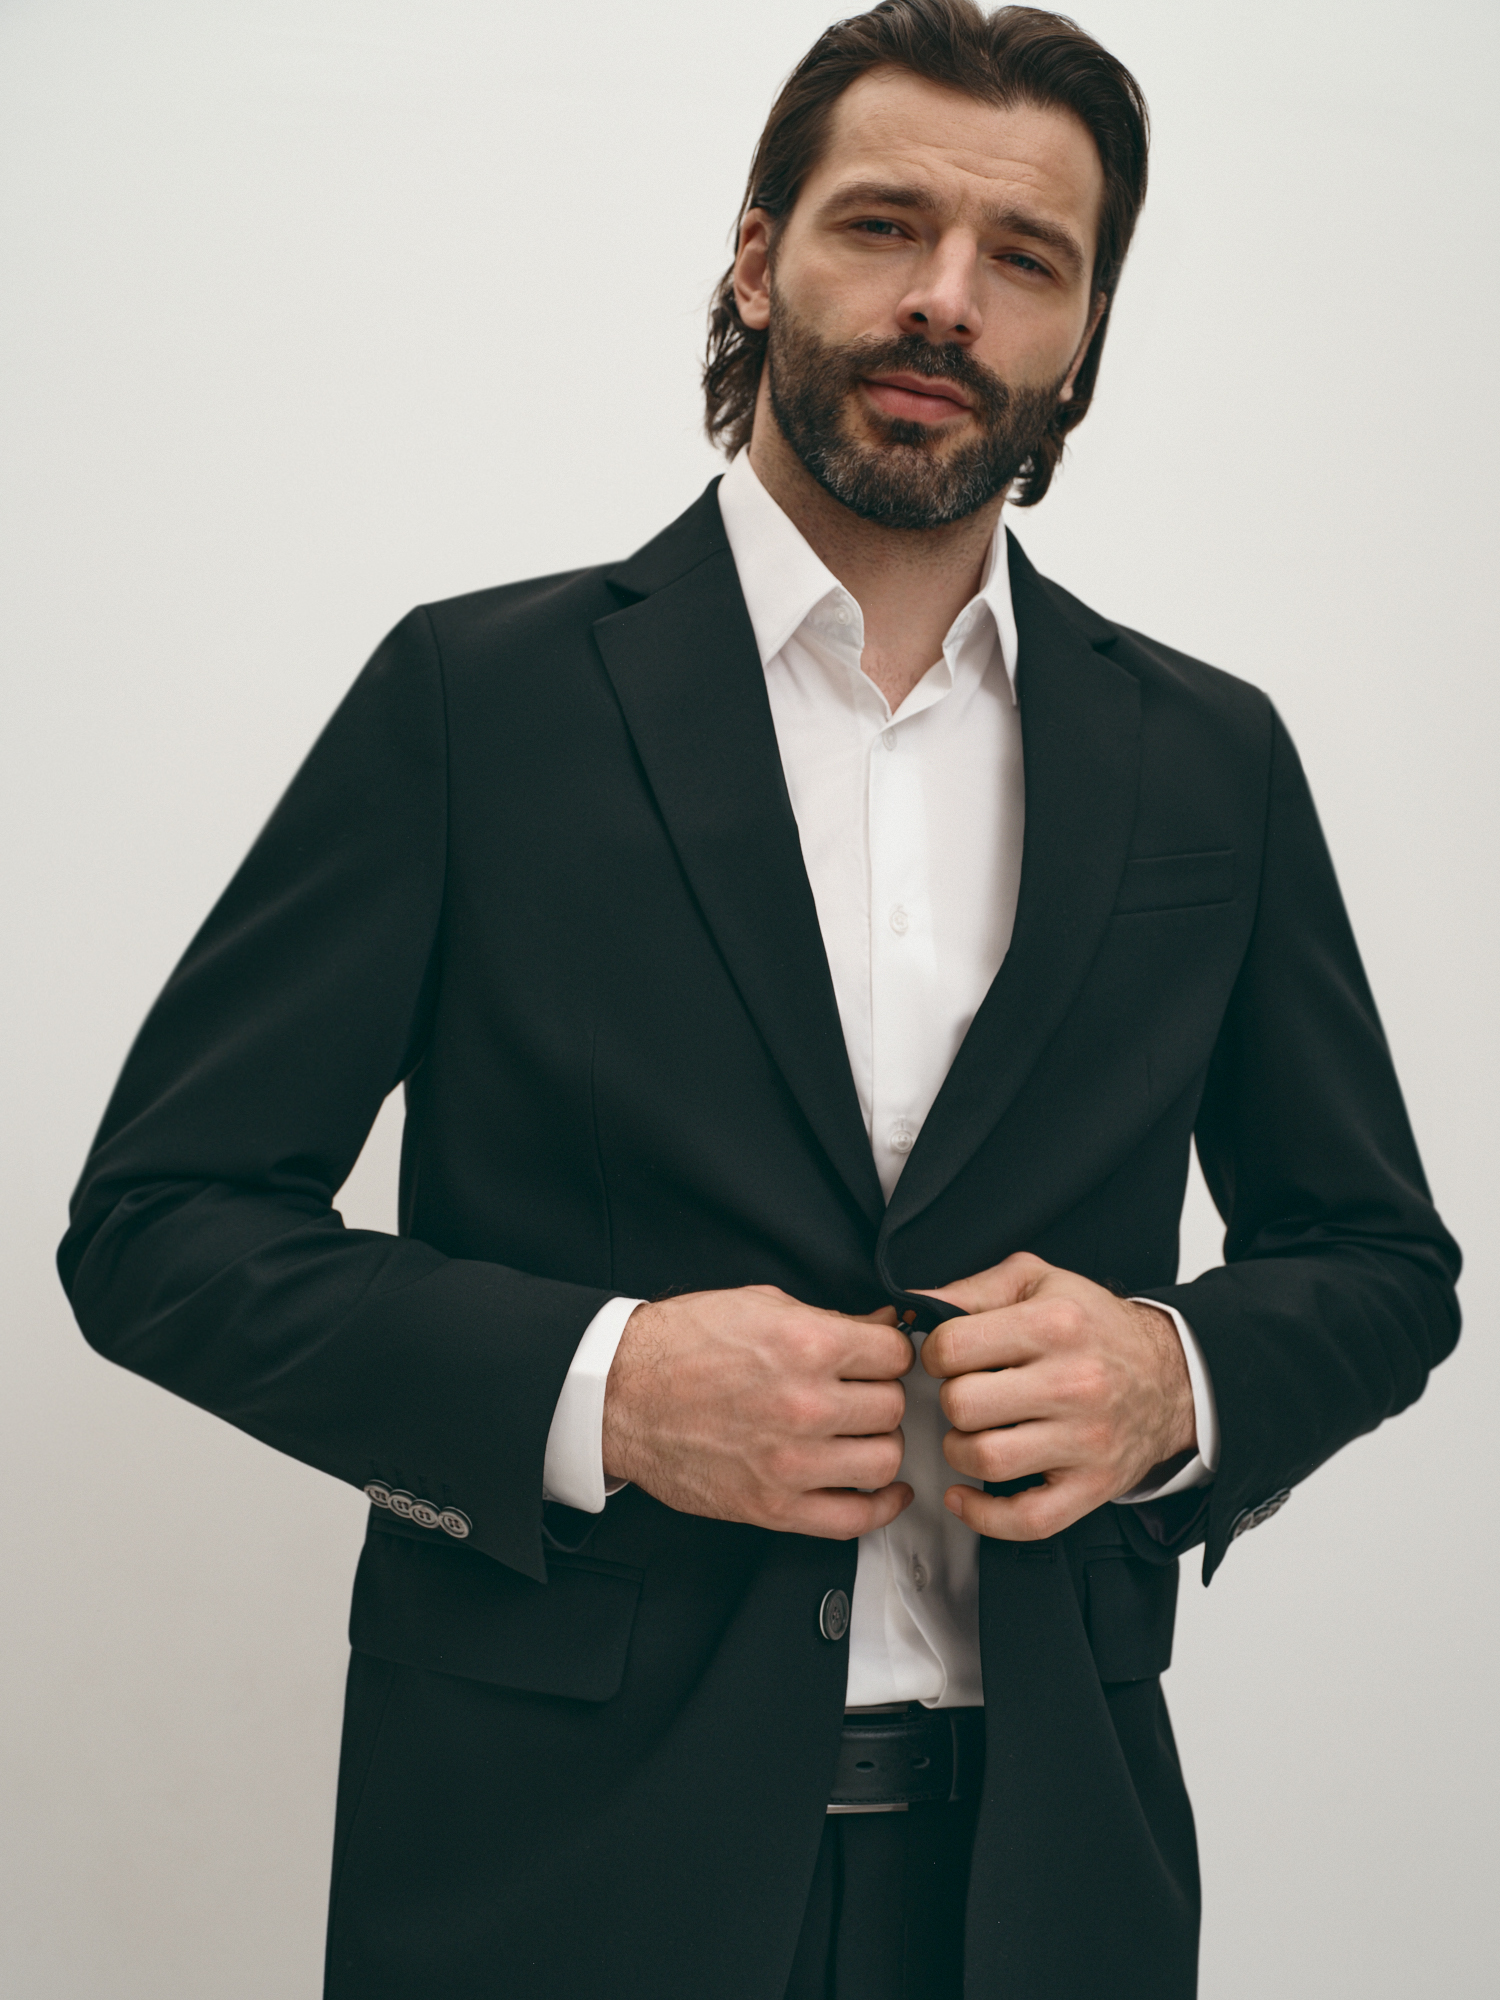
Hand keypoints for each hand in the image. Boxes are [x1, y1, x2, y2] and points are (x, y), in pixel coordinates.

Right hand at [602, 1286, 914, 1538]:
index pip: (894, 1355)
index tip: (879, 1360)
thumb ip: (829, 1319)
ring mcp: (791, 1462)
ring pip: (883, 1460)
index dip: (889, 1354)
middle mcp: (805, 1404)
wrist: (620, 1394)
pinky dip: (881, 1507)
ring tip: (860, 1434)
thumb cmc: (679, 1345)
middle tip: (863, 1393)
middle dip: (882, 1396)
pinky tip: (884, 1490)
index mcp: (805, 1345)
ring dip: (878, 1445)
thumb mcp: (760, 1306)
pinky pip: (853, 1519)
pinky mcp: (773, 1506)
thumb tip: (882, 1328)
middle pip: (892, 1407)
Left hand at [919, 1253, 1195, 1541]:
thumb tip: (913, 1308)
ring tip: (973, 1433)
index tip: (949, 1358)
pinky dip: (983, 1515)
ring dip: (961, 1450)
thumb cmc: (1095, 1328)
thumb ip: (974, 1289)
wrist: (1172, 1375)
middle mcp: (1073, 1382)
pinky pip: (1025, 1519)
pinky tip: (966, 1494)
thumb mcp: (1039, 1281)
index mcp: (1054, 1325)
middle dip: (950, 1400)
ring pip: (985, 1460)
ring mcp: (1085, 1440)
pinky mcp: (1093, 1486)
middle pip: (963, 1405)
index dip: (935, 1354)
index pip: (952, 1348)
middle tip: (966, 1395)